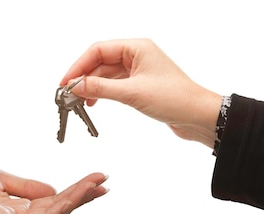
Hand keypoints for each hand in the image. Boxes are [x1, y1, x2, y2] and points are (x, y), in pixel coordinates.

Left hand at [0, 159, 107, 213]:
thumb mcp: (1, 178)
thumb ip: (26, 187)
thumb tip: (54, 190)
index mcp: (17, 209)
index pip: (53, 202)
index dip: (76, 193)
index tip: (97, 180)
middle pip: (57, 211)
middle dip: (82, 197)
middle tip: (104, 183)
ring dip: (75, 201)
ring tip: (94, 187)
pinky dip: (56, 209)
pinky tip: (70, 197)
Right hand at [60, 38, 221, 147]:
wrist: (197, 116)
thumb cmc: (175, 98)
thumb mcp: (132, 93)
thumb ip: (101, 89)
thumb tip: (76, 86)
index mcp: (137, 47)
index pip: (99, 50)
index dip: (79, 66)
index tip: (66, 82)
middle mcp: (137, 55)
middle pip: (100, 62)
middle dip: (84, 77)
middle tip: (69, 94)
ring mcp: (139, 70)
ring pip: (107, 75)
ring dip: (92, 87)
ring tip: (79, 102)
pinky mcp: (141, 85)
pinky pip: (115, 85)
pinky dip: (103, 93)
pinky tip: (94, 102)